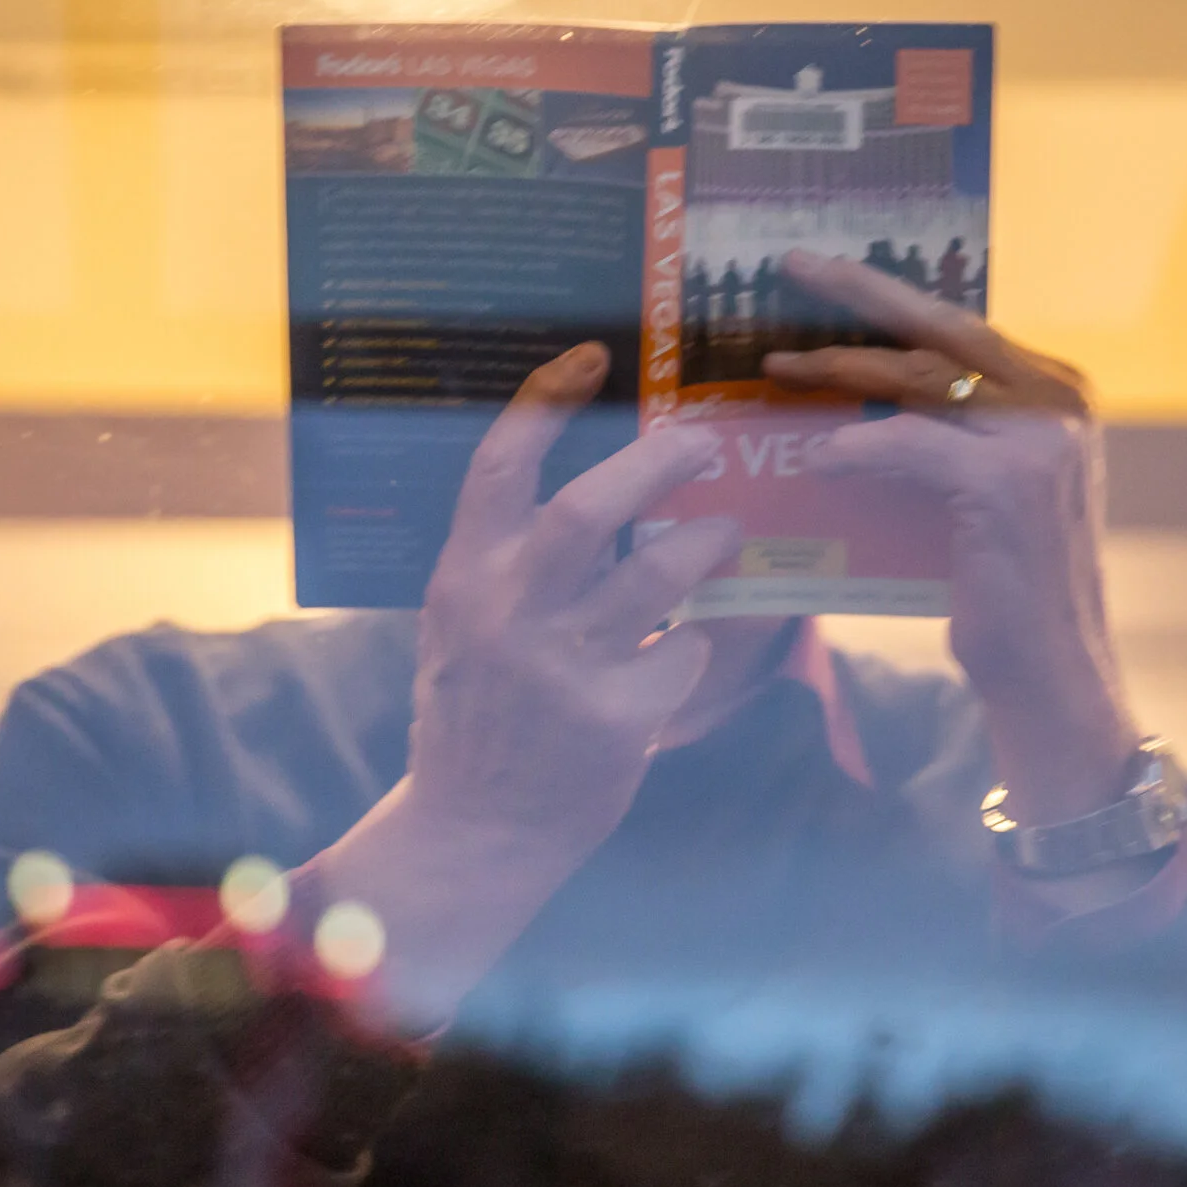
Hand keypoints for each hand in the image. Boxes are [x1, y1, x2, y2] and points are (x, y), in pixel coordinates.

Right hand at [310, 342, 740, 1026]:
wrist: (474, 831)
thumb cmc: (475, 712)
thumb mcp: (461, 622)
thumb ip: (508, 557)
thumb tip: (595, 482)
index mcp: (464, 577)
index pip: (497, 465)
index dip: (546, 401)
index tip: (593, 355)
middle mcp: (507, 615)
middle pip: (589, 510)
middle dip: (659, 462)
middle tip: (705, 443)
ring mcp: (563, 671)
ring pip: (659, 576)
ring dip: (706, 544)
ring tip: (725, 533)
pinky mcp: (617, 723)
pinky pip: (683, 653)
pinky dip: (692, 646)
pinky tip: (677, 655)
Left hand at [763, 250, 1140, 824]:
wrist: (1050, 673)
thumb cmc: (1005, 588)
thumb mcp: (980, 489)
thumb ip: (946, 432)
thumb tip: (856, 398)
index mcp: (1058, 392)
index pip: (959, 325)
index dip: (889, 296)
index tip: (827, 273)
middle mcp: (1060, 401)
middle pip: (938, 327)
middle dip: (858, 292)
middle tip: (791, 265)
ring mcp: (1041, 439)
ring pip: (916, 380)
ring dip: (836, 369)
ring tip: (775, 369)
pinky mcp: (1008, 484)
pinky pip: (908, 445)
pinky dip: (855, 447)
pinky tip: (814, 457)